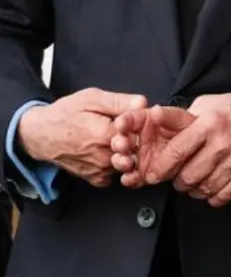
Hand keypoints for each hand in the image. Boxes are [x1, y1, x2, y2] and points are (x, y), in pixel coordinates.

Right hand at [17, 88, 147, 187]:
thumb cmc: (66, 113)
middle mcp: (103, 157)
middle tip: (130, 131)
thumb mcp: (92, 98)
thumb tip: (143, 103)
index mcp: (104, 135)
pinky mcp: (95, 178)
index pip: (138, 133)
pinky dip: (117, 165)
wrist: (40, 135)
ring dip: (129, 153)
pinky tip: (112, 152)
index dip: (143, 126)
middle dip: (137, 140)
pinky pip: (116, 173)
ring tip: (120, 140)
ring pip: (128, 163)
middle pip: (135, 150)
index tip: (139, 119)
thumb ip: (120, 101)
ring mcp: (99, 170)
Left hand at [113, 92, 230, 206]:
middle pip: (187, 177)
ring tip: (196, 178)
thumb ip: (181, 116)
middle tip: (178, 175)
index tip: (152, 175)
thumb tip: (153, 118)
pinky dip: (212, 196)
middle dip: (177, 180)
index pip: (176, 151)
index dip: (160, 167)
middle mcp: (223, 143)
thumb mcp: (207, 104)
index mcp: (210, 123)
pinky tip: (212, 184)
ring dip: (194, 189)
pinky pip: (222, 197)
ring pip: (203, 190)